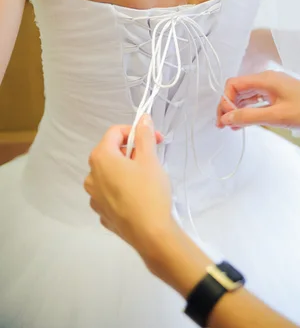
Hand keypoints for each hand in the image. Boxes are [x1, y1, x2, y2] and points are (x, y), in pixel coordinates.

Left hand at [84, 115, 172, 262]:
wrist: (150, 234)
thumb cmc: (149, 192)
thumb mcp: (150, 159)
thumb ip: (144, 135)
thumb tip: (143, 119)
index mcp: (100, 158)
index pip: (114, 132)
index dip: (136, 131)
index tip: (155, 139)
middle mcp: (91, 176)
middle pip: (110, 152)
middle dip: (131, 151)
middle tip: (151, 158)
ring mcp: (94, 197)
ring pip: (109, 173)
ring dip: (126, 170)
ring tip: (145, 178)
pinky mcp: (102, 213)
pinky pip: (110, 193)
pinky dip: (122, 188)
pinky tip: (138, 196)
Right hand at [217, 71, 299, 130]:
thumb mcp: (277, 116)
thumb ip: (249, 117)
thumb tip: (225, 118)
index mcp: (265, 79)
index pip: (233, 84)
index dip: (225, 101)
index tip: (225, 120)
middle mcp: (268, 81)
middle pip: (239, 90)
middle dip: (229, 107)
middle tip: (224, 126)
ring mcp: (275, 89)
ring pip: (248, 97)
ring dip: (239, 111)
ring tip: (232, 128)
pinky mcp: (282, 98)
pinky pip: (259, 102)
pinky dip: (250, 112)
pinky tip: (247, 124)